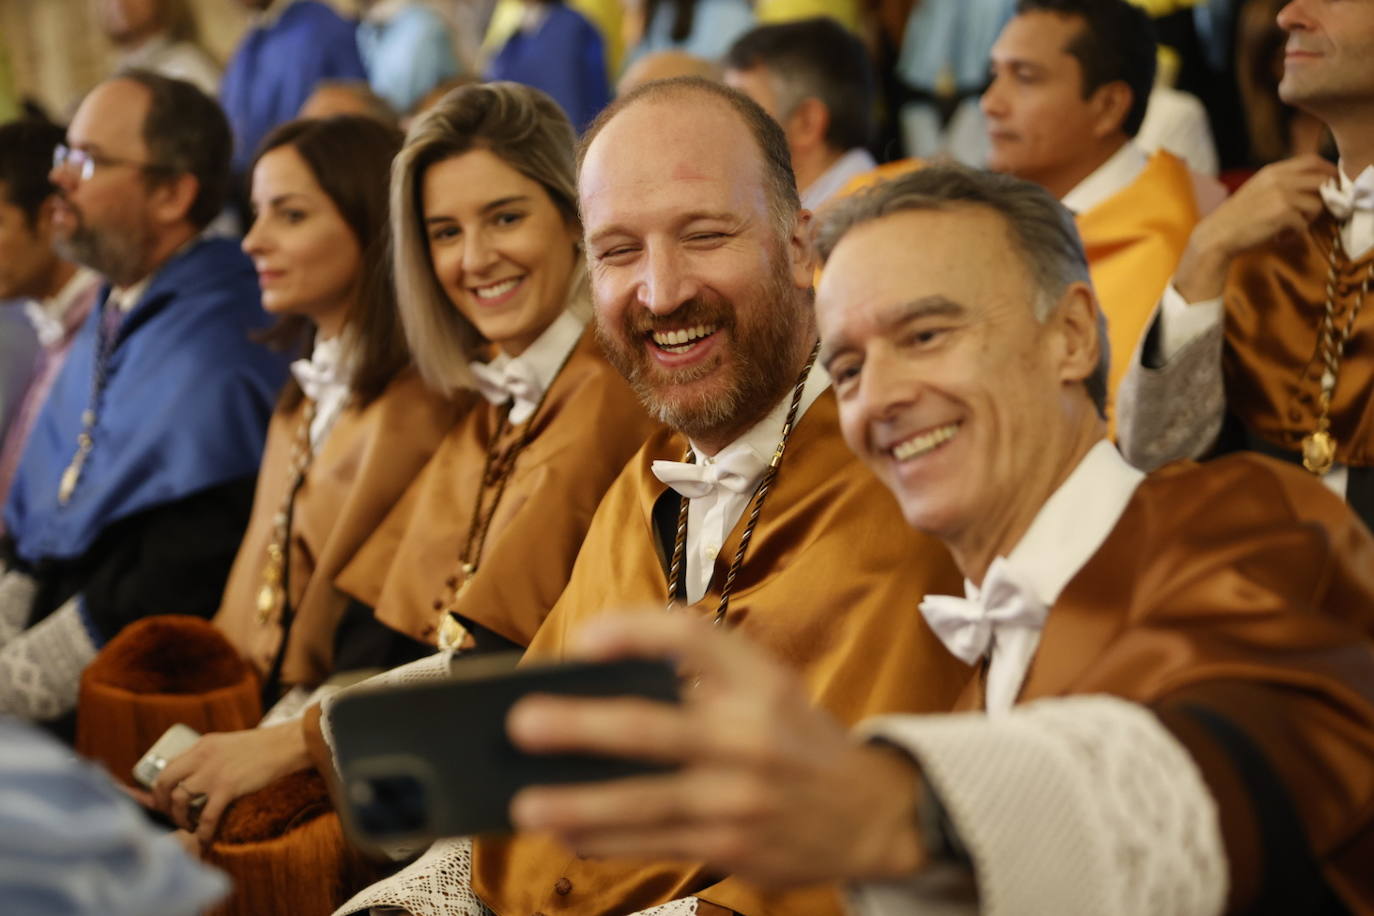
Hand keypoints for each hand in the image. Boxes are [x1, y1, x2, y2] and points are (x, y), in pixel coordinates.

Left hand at [150, 719, 309, 844]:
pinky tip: (206, 839)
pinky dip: (203, 832)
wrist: (286, 745)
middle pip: (164, 782)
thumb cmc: (263, 747)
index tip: (166, 802)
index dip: (161, 788)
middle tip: (171, 817)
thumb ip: (209, 758)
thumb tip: (196, 779)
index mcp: (201, 746)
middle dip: (162, 804)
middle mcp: (201, 757)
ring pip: (179, 800)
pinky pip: (207, 816)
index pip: (168, 766)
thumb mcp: (227, 745)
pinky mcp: (228, 787)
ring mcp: (213, 773)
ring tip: (190, 827)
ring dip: (180, 818)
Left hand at [506, 613, 926, 887]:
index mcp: (759, 680)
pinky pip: (655, 845)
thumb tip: (597, 683)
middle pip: (650, 726)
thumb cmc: (798, 740)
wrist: (873, 812)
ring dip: (579, 803)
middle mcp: (750, 735)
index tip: (584, 640)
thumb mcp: (770, 687)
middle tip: (523, 723)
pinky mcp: (734, 845)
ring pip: (644, 802)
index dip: (633, 632)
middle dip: (580, 726)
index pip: (690, 637)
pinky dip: (606, 841)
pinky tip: (568, 836)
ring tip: (526, 804)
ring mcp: (740, 796)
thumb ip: (704, 677)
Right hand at [1175, 154, 1337, 302]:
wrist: (1218, 235)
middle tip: (1315, 211)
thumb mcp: (1258, 189)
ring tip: (1291, 227)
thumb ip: (1282, 182)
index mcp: (1272, 171)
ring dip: (1309, 219)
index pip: (1312, 160)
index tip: (1331, 183)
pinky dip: (1295, 234)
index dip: (1327, 170)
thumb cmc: (1237, 217)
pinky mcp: (1282, 214)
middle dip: (1326, 197)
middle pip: (1321, 179)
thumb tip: (1313, 185)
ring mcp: (1281, 195)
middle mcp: (1279, 179)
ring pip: (1317, 204)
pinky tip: (1280, 237)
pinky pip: (1304, 224)